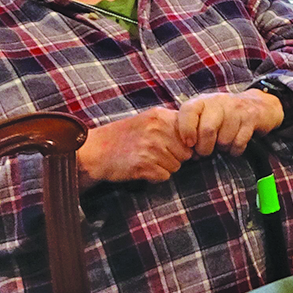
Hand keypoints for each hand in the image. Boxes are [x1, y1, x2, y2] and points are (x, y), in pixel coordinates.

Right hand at [77, 107, 191, 186]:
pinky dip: (155, 176)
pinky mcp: (144, 165)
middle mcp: (157, 130)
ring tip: (146, 160)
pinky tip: (142, 169)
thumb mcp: (147, 121)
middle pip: (186, 152)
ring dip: (164, 167)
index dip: (187, 144)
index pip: (191, 133)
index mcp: (160, 116)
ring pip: (177, 166)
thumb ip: (170, 124)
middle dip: (175, 157)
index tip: (176, 147)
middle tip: (155, 155)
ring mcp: (151, 148)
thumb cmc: (122, 137)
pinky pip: (164, 176)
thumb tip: (198, 136)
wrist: (94, 151)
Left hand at [175, 90, 283, 158]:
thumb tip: (183, 149)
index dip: (186, 130)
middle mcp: (219, 102)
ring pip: (224, 139)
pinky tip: (234, 145)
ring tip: (222, 144)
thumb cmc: (223, 114)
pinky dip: (235, 150)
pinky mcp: (251, 118)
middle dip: (205, 148)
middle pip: (207, 130)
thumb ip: (191, 126)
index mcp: (202, 101)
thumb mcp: (204, 113)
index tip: (189, 143)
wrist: (256, 104)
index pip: (188, 111)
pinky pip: (239, 142)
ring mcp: (236, 109)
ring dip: (222, 148)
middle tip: (205, 152)